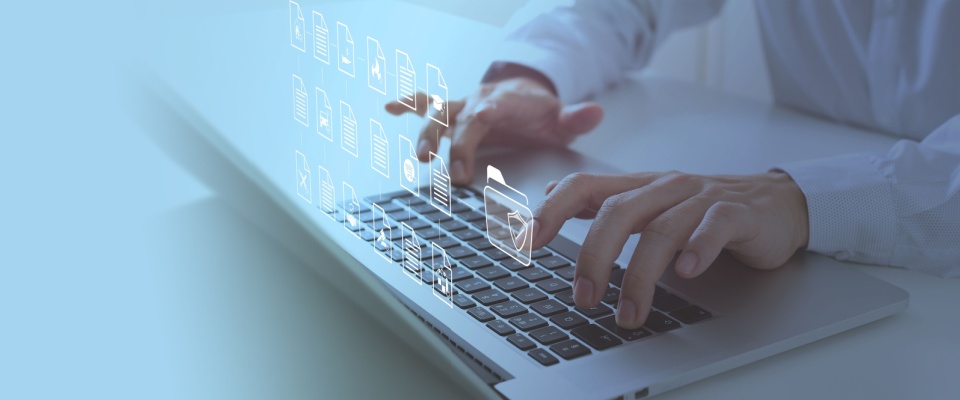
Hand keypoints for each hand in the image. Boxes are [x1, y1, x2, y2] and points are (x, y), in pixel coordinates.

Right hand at [385, 74, 603, 184]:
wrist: (528, 95)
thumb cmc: (542, 114)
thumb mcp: (562, 119)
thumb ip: (576, 118)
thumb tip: (594, 113)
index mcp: (507, 102)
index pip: (492, 111)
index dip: (483, 122)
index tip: (476, 135)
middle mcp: (480, 101)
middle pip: (460, 119)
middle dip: (454, 144)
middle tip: (452, 172)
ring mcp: (463, 107)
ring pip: (439, 115)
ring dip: (427, 133)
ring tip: (421, 158)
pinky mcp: (453, 114)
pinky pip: (426, 105)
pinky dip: (407, 105)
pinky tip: (388, 108)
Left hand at [529, 171, 808, 328]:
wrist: (778, 204)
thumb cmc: (706, 210)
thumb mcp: (652, 206)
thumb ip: (605, 203)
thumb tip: (552, 198)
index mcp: (640, 186)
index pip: (585, 186)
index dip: (552, 210)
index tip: (526, 242)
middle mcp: (665, 187)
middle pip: (618, 211)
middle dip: (593, 255)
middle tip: (584, 296)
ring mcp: (701, 198)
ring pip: (662, 229)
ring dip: (640, 275)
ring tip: (630, 312)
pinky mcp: (737, 213)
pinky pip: (713, 226)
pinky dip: (698, 249)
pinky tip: (687, 273)